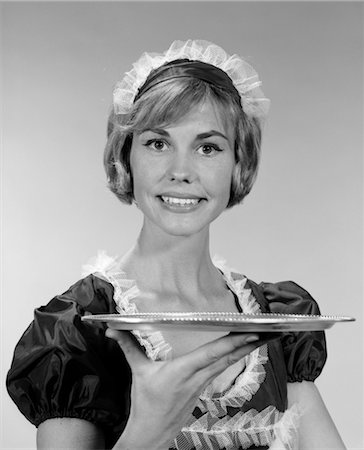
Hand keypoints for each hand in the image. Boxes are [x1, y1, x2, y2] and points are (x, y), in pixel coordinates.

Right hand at [106, 328, 270, 449]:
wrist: (152, 433)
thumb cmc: (146, 403)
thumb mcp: (138, 372)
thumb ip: (129, 347)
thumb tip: (113, 329)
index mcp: (183, 371)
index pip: (212, 353)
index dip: (232, 343)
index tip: (250, 333)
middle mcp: (198, 377)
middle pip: (227, 357)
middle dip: (248, 343)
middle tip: (266, 329)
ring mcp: (203, 384)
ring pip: (228, 363)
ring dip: (244, 349)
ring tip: (260, 335)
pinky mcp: (203, 388)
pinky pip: (222, 368)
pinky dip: (233, 357)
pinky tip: (241, 349)